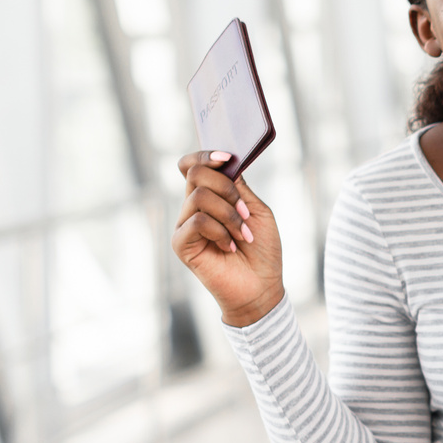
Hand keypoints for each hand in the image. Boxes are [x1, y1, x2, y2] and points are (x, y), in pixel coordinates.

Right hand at [172, 151, 284, 326]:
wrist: (260, 286)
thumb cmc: (262, 249)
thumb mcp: (256, 211)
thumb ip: (238, 187)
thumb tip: (226, 162)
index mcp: (211, 196)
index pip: (193, 166)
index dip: (206, 155)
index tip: (227, 157)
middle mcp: (193, 207)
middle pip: (196, 173)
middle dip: (227, 189)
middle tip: (245, 213)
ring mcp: (184, 224)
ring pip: (200, 196)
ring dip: (230, 215)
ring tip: (243, 236)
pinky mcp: (180, 243)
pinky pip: (197, 220)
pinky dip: (220, 231)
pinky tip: (229, 247)